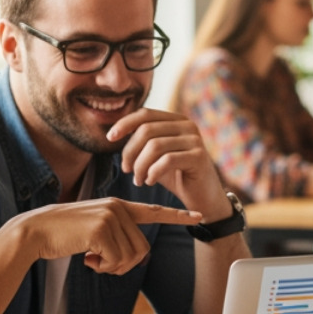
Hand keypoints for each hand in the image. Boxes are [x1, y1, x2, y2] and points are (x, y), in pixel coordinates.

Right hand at [18, 197, 201, 273]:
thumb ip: (117, 236)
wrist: (35, 231)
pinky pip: (116, 260)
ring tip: (91, 257)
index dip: (177, 215)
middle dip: (123, 264)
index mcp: (118, 206)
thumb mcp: (95, 230)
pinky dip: (102, 267)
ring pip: (130, 257)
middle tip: (100, 262)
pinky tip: (86, 258)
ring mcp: (110, 216)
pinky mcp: (101, 228)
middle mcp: (118, 207)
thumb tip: (136, 256)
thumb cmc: (64, 235)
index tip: (198, 216)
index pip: (154, 211)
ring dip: (111, 267)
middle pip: (142, 249)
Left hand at [106, 108, 230, 220]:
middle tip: (127, 170)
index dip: (125, 123)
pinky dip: (153, 172)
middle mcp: (187, 125)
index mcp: (176, 120)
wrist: (202, 199)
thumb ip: (141, 143)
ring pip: (154, 146)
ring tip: (138, 180)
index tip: (110, 138)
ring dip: (140, 166)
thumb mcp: (155, 157)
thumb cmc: (176, 177)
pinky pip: (167, 160)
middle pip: (147, 130)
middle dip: (130, 151)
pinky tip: (150, 181)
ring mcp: (195, 140)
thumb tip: (114, 133)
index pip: (145, 114)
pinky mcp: (199, 156)